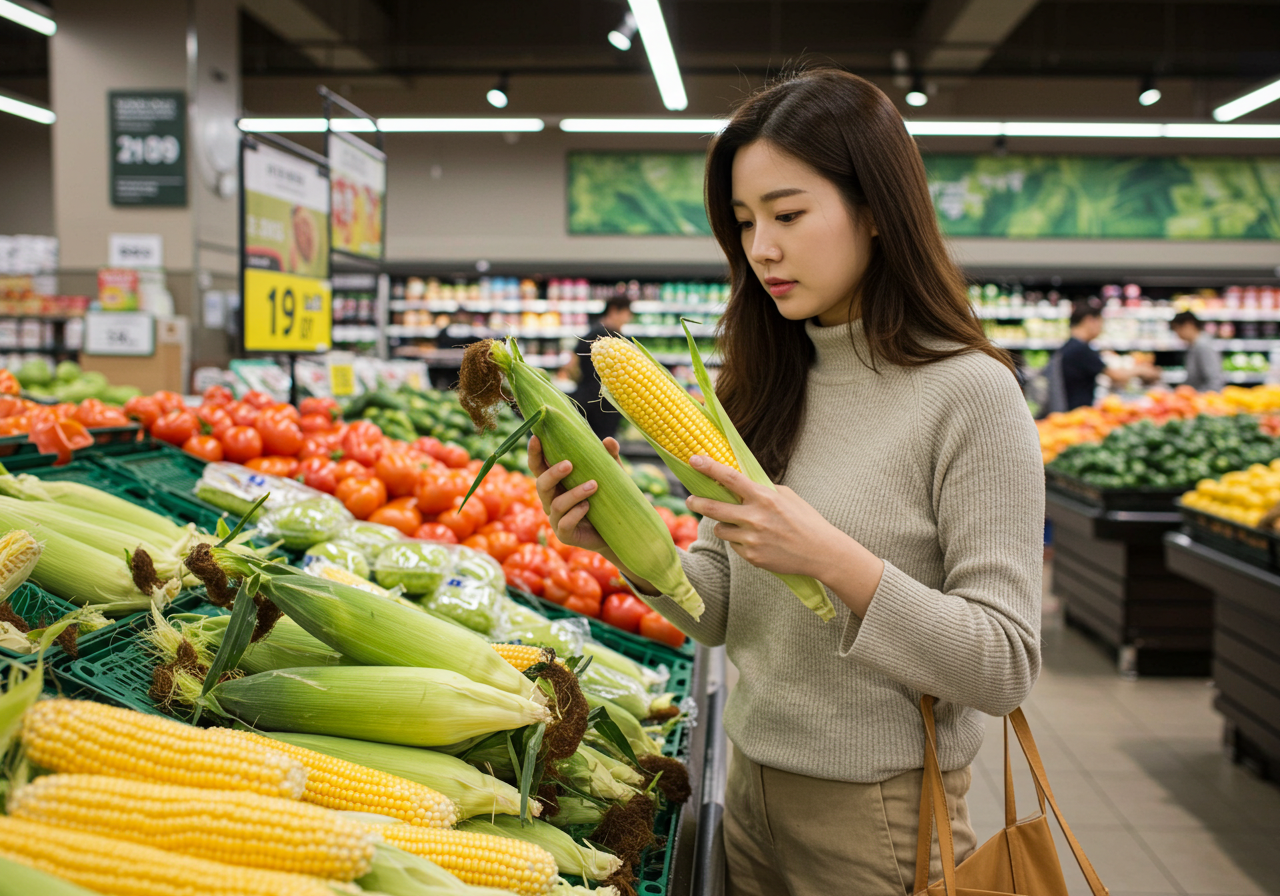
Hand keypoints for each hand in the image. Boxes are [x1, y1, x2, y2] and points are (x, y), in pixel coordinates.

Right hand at [529, 434, 622, 555]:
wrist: (617, 530)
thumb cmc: (607, 498)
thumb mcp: (610, 476)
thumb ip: (608, 458)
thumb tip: (608, 441)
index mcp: (556, 483)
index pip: (538, 467)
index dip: (534, 454)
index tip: (536, 438)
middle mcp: (551, 500)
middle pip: (541, 485)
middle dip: (553, 473)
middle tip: (570, 464)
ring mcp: (556, 519)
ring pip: (556, 504)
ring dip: (574, 493)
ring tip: (594, 485)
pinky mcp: (564, 535)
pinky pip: (565, 523)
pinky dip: (576, 513)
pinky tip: (588, 507)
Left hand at [686, 454, 885, 614]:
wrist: (820, 552)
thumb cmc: (804, 520)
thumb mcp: (786, 496)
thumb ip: (761, 489)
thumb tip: (737, 482)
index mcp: (764, 497)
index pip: (730, 478)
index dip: (709, 467)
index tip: (693, 460)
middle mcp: (754, 517)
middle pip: (713, 508)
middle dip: (696, 502)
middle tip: (690, 500)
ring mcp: (751, 539)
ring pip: (720, 529)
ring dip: (723, 525)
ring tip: (739, 525)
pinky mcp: (751, 556)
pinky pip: (734, 545)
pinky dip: (739, 541)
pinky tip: (757, 541)